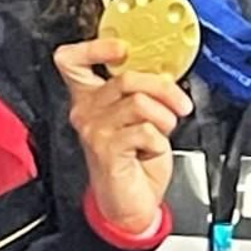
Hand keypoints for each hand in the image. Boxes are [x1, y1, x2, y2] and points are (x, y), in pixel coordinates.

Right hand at [53, 38, 192, 234]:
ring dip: (164, 117)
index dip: (95, 48)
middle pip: (125, 79)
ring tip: (163, 131)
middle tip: (179, 104)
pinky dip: (159, 140)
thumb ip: (143, 92)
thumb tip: (161, 74)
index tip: (122, 49)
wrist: (131, 202)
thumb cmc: (135, 160)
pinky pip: (144, 130)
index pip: (71, 61)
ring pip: (139, 102)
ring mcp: (94, 130)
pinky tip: (151, 150)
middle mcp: (86, 111)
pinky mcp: (106, 149)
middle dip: (162, 89)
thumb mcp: (141, 118)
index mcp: (90, 98)